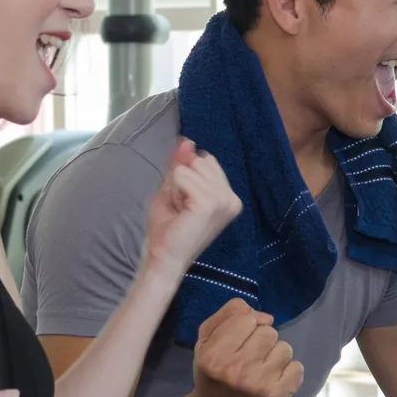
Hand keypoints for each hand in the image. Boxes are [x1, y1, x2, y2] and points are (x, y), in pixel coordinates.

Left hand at [142, 139, 242, 274]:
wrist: (164, 256)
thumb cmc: (169, 228)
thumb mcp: (174, 188)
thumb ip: (181, 165)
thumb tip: (187, 141)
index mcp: (229, 196)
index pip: (207, 160)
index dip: (188, 176)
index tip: (186, 203)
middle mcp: (232, 197)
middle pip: (200, 160)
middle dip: (183, 179)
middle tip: (182, 207)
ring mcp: (223, 200)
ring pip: (190, 167)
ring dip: (177, 187)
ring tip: (181, 210)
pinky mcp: (210, 202)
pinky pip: (182, 176)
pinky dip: (174, 191)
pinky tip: (180, 211)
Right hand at [187, 298, 305, 396]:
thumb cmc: (211, 375)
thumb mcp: (205, 340)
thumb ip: (228, 315)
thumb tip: (264, 316)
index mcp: (214, 355)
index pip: (247, 318)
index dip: (245, 326)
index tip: (239, 340)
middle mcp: (236, 370)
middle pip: (268, 332)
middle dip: (260, 341)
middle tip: (249, 358)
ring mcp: (259, 385)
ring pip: (284, 348)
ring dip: (275, 356)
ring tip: (260, 370)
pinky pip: (297, 368)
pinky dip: (288, 371)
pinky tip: (273, 380)